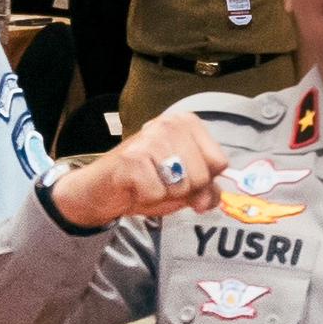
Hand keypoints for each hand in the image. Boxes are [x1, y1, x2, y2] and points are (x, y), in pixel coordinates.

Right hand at [51, 109, 232, 229]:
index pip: (220, 162)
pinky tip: (135, 186)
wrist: (103, 187)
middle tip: (161, 182)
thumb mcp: (185, 185)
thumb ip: (207, 190)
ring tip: (148, 183)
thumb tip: (210, 200)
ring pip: (182, 185)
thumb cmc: (147, 181)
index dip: (204, 180)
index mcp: (188, 123)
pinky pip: (157, 192)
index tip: (183, 176)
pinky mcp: (132, 158)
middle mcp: (170, 124)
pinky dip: (148, 197)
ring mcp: (150, 139)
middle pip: (202, 176)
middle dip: (184, 190)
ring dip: (165, 194)